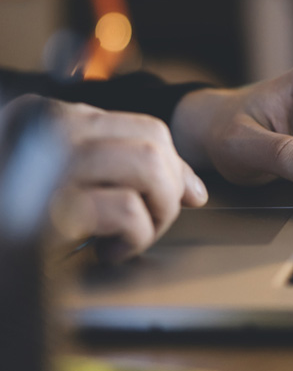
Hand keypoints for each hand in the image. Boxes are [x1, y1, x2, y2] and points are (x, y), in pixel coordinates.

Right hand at [3, 95, 207, 262]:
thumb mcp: (65, 183)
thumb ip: (122, 170)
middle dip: (170, 190)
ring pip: (148, 167)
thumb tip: (195, 190)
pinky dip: (134, 237)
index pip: (146, 128)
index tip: (185, 197)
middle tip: (150, 223)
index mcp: (48, 117)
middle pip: (153, 143)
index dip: (176, 166)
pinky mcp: (44, 212)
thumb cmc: (19, 218)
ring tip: (129, 238)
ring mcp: (43, 166)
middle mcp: (45, 130)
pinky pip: (125, 211)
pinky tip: (107, 253)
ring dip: (156, 214)